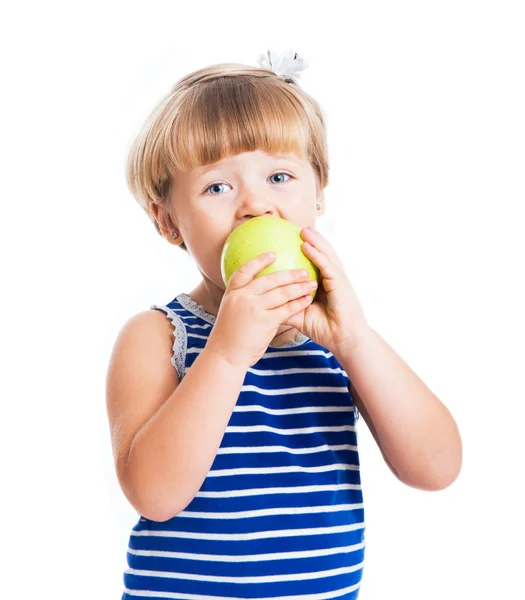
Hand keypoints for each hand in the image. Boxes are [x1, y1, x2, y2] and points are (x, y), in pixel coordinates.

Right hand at [206, 252, 315, 368]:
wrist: (225, 356)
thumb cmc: (229, 336)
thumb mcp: (230, 312)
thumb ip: (242, 300)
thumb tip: (256, 292)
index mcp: (232, 293)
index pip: (244, 271)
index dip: (258, 261)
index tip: (272, 254)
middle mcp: (242, 297)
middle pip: (269, 280)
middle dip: (288, 274)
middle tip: (303, 270)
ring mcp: (254, 308)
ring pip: (281, 293)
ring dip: (298, 287)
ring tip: (311, 283)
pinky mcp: (265, 321)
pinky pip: (286, 309)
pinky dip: (298, 303)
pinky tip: (307, 300)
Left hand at [285, 226, 370, 353]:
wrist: (342, 339)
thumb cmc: (324, 329)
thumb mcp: (300, 316)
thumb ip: (286, 306)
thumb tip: (267, 302)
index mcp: (324, 286)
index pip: (316, 265)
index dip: (309, 252)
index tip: (295, 241)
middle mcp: (331, 280)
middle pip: (322, 255)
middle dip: (312, 241)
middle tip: (299, 228)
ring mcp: (337, 280)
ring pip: (325, 255)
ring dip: (315, 241)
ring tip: (304, 230)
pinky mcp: (339, 283)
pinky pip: (326, 265)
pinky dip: (316, 255)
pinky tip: (307, 246)